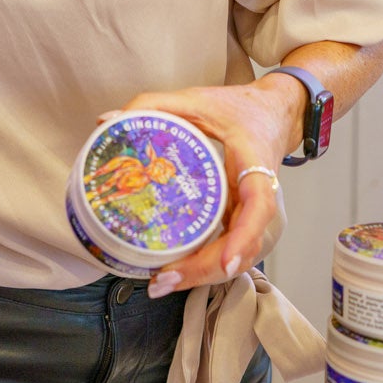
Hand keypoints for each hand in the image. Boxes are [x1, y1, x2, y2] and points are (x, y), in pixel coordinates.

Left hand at [115, 76, 301, 298]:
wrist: (276, 110)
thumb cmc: (240, 107)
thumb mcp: (197, 99)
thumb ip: (153, 104)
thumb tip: (106, 122)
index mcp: (255, 165)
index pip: (258, 207)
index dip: (243, 238)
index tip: (226, 264)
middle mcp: (260, 194)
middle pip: (244, 246)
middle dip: (206, 269)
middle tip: (164, 279)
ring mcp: (253, 210)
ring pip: (238, 254)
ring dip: (205, 274)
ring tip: (163, 283)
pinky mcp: (243, 216)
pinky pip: (231, 246)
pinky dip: (207, 264)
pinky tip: (177, 273)